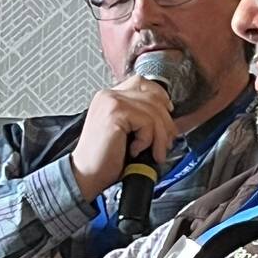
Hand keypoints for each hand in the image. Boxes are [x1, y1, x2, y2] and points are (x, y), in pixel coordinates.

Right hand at [70, 75, 175, 200]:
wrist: (86, 175)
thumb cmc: (105, 159)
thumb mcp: (127, 132)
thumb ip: (141, 118)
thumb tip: (170, 116)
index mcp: (109, 97)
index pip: (142, 82)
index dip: (160, 96)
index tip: (168, 113)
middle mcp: (108, 95)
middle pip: (153, 97)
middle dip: (166, 122)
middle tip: (166, 143)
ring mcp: (111, 102)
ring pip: (153, 111)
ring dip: (160, 137)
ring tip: (154, 153)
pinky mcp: (114, 113)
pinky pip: (146, 122)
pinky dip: (147, 140)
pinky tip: (135, 150)